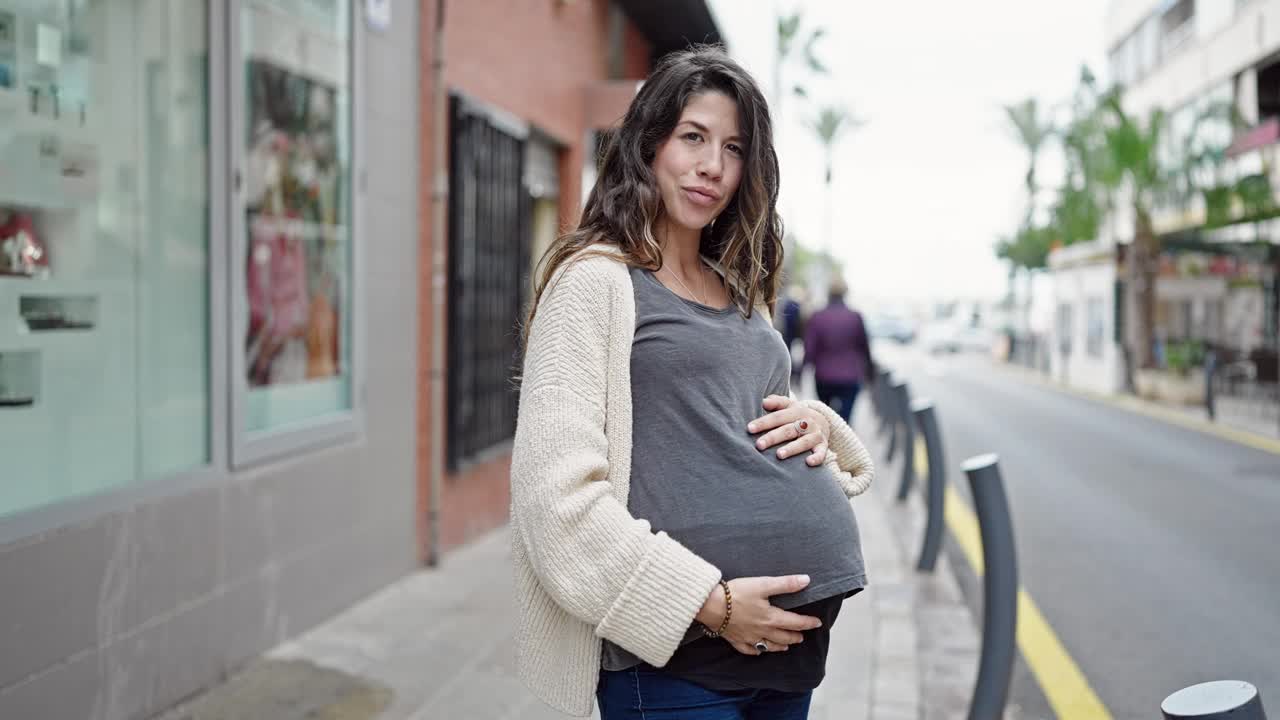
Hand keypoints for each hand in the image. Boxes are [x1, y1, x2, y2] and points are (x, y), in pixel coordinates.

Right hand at [696, 575, 822, 654]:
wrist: (711, 606)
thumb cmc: (737, 594)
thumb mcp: (763, 585)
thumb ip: (785, 584)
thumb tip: (806, 581)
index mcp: (771, 618)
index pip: (795, 622)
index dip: (808, 622)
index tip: (817, 623)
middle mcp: (762, 631)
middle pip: (783, 637)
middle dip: (795, 636)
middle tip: (802, 636)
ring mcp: (748, 638)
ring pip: (768, 646)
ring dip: (780, 646)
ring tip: (786, 646)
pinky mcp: (735, 640)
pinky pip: (749, 650)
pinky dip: (756, 651)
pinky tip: (758, 651)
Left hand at [747, 395, 829, 465]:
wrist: (823, 422)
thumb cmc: (797, 416)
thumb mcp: (789, 406)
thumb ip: (777, 403)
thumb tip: (764, 401)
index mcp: (796, 411)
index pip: (778, 417)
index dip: (763, 422)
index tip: (750, 429)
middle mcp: (807, 422)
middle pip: (788, 430)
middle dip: (773, 437)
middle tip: (759, 445)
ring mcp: (816, 434)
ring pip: (804, 442)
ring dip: (792, 448)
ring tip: (779, 455)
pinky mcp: (823, 446)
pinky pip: (821, 452)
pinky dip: (817, 458)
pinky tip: (808, 463)